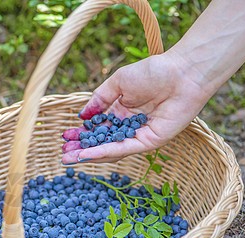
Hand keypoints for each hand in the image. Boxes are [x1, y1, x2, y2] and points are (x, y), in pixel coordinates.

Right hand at [61, 52, 211, 163]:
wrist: (181, 73)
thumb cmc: (152, 72)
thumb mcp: (118, 83)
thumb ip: (99, 99)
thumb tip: (81, 115)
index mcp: (122, 111)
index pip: (98, 127)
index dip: (81, 133)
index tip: (65, 136)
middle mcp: (129, 126)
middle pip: (102, 141)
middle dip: (82, 148)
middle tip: (63, 154)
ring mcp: (139, 135)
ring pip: (110, 149)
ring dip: (89, 155)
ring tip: (69, 158)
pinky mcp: (149, 141)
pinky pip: (124, 149)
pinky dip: (105, 152)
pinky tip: (88, 154)